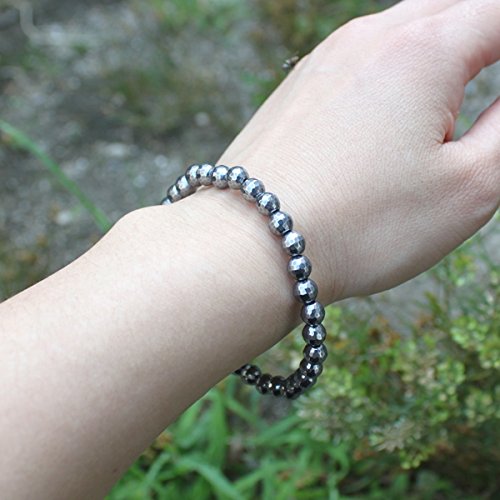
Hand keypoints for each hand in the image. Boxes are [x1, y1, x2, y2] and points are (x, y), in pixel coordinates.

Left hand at [218, 0, 499, 301]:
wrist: (253, 243)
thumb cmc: (360, 225)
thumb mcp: (468, 187)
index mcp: (423, 51)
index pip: (496, 15)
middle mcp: (366, 39)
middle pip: (447, 12)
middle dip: (482, 38)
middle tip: (486, 80)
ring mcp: (321, 62)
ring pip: (395, 34)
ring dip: (433, 56)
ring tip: (442, 106)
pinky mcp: (293, 91)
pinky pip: (353, 63)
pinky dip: (384, 76)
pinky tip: (381, 118)